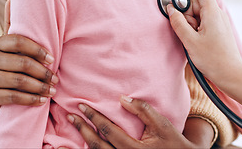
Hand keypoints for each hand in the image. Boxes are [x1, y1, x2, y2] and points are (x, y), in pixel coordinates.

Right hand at [0, 0, 57, 112]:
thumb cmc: (9, 63)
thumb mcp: (10, 46)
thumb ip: (12, 26)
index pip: (18, 41)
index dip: (37, 50)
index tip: (52, 59)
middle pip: (21, 63)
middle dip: (43, 72)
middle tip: (56, 78)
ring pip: (18, 81)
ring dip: (39, 87)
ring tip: (52, 90)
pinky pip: (13, 97)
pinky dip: (31, 99)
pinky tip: (42, 100)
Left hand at [67, 96, 207, 148]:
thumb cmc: (172, 142)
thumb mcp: (161, 124)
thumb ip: (142, 110)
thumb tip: (122, 98)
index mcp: (133, 148)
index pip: (107, 130)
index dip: (93, 117)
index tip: (81, 106)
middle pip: (97, 144)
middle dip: (82, 129)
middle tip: (70, 116)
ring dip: (81, 143)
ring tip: (69, 132)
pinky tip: (74, 148)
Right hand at [168, 0, 241, 111]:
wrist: (231, 75)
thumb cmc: (213, 60)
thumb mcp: (190, 41)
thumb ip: (178, 23)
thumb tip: (171, 9)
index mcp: (213, 13)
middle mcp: (217, 15)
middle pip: (197, 3)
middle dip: (186, 12)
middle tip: (184, 29)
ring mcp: (218, 23)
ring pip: (198, 14)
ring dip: (189, 23)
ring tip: (191, 39)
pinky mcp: (217, 32)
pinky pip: (202, 23)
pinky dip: (195, 29)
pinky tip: (195, 42)